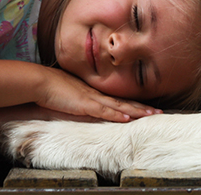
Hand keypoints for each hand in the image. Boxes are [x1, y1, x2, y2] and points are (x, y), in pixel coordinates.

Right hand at [36, 66, 161, 121]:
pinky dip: (116, 114)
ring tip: (152, 115)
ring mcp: (92, 99)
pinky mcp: (84, 104)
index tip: (147, 109)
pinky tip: (127, 118)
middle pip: (124, 102)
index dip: (134, 105)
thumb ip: (80, 103)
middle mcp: (97, 95)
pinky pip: (103, 111)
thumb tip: (86, 109)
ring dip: (136, 111)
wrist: (41, 82)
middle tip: (159, 112)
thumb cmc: (52, 89)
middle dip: (143, 108)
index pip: (118, 101)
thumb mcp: (70, 98)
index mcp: (95, 94)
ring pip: (120, 106)